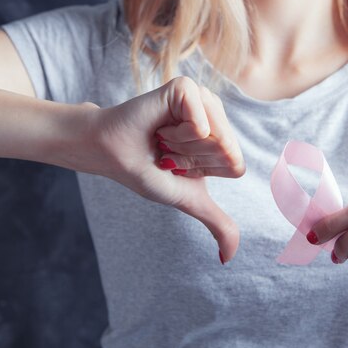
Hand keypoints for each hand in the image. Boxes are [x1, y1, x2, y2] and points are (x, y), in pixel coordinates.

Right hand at [81, 77, 244, 262]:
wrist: (110, 154)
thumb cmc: (146, 172)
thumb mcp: (189, 200)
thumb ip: (216, 223)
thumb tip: (229, 258)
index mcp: (224, 138)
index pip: (236, 167)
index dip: (203, 173)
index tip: (178, 164)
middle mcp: (217, 115)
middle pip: (229, 153)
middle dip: (193, 161)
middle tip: (168, 151)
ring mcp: (202, 98)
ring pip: (217, 138)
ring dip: (183, 149)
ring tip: (163, 139)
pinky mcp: (185, 88)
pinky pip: (200, 122)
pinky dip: (177, 134)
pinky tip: (159, 127)